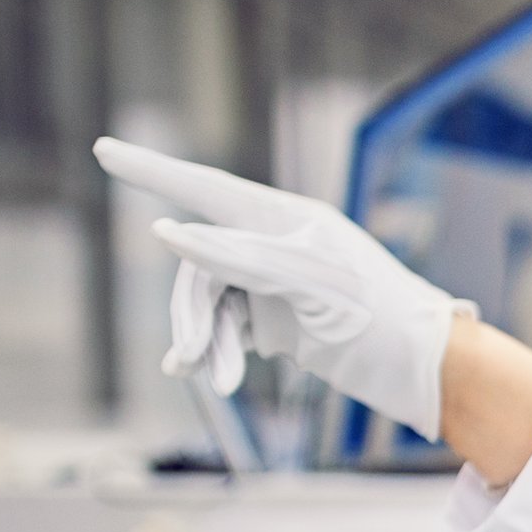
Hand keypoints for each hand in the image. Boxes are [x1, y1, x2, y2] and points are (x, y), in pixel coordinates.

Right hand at [93, 138, 470, 438]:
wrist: (429, 372)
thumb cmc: (380, 320)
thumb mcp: (309, 288)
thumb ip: (238, 258)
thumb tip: (167, 233)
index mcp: (288, 219)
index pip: (205, 188)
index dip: (151, 171)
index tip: (102, 149)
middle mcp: (278, 243)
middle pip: (201, 264)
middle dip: (193, 313)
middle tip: (191, 362)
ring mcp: (277, 281)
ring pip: (212, 302)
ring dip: (208, 340)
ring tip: (216, 382)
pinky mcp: (282, 319)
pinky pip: (230, 326)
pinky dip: (219, 349)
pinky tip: (209, 373)